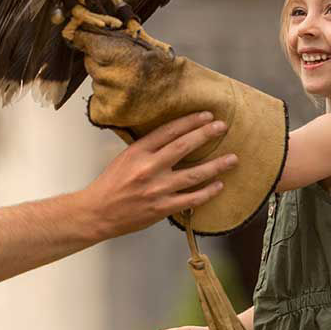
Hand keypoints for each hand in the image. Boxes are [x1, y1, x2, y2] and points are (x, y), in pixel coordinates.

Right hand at [68, 28, 286, 235]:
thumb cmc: (111, 184)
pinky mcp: (162, 208)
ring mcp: (157, 189)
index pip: (169, 130)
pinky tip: (219, 185)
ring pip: (194, 174)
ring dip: (217, 165)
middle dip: (206, 134)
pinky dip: (207, 192)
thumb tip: (174, 136)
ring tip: (233, 158)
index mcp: (138, 151)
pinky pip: (191, 199)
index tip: (207, 116)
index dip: (191, 121)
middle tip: (223, 127)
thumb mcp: (125, 158)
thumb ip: (148, 148)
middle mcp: (149, 168)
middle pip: (184, 146)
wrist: (97, 213)